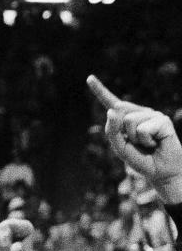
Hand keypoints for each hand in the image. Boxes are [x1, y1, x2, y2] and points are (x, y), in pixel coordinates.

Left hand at [88, 75, 181, 204]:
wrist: (162, 172)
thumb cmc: (141, 159)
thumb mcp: (120, 147)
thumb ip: (112, 131)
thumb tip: (112, 110)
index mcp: (127, 117)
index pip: (111, 102)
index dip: (100, 90)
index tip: (89, 78)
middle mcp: (139, 112)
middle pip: (118, 111)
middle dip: (122, 132)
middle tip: (137, 144)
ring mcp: (151, 114)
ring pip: (129, 121)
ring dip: (135, 139)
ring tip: (148, 144)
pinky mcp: (162, 120)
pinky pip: (143, 129)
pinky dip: (146, 140)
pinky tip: (156, 143)